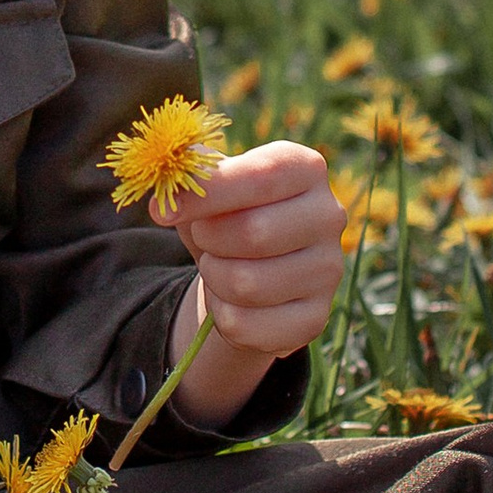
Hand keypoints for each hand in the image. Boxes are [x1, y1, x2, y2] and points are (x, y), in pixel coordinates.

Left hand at [163, 141, 344, 430]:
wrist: (251, 270)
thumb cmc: (226, 215)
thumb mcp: (208, 187)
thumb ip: (191, 175)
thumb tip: (172, 181)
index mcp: (305, 168)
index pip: (261, 176)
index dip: (207, 193)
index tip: (163, 211)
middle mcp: (328, 216)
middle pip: (255, 233)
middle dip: (209, 238)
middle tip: (203, 237)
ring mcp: (329, 270)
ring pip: (247, 284)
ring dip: (213, 277)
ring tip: (217, 265)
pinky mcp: (315, 318)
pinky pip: (247, 325)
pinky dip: (221, 315)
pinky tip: (230, 300)